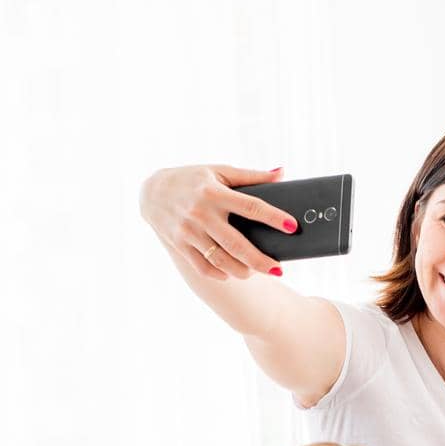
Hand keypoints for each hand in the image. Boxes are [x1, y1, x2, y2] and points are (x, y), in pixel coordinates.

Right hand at [139, 163, 296, 280]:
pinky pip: (203, 267)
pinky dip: (220, 274)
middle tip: (279, 269)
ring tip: (258, 272)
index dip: (273, 217)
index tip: (292, 227)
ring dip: (242, 271)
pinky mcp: (180, 244)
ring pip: (220, 260)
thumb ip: (251, 175)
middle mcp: (201, 213)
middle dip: (260, 260)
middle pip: (236, 244)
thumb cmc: (193, 180)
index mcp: (215, 192)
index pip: (250, 206)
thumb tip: (282, 173)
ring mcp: (189, 231)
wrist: (152, 191)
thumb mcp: (219, 171)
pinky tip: (233, 274)